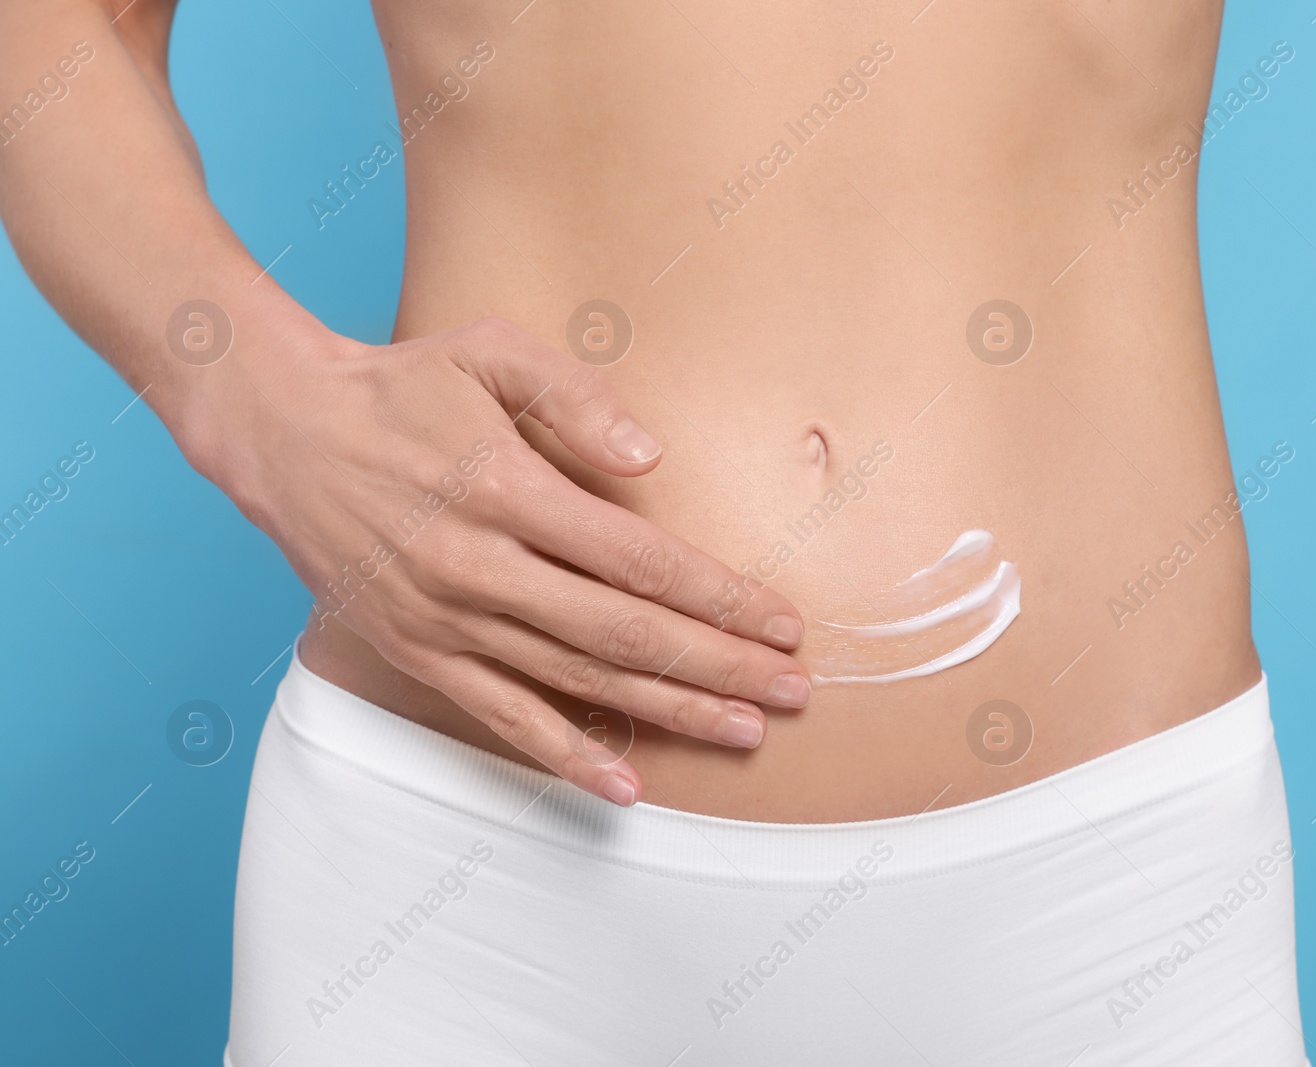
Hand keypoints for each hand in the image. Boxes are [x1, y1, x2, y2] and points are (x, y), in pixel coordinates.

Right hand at [187, 315, 808, 805]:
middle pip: (624, 632)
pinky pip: (502, 717)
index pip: (638, 560)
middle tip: (793, 692)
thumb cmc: (404, 386)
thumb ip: (575, 395)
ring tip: (746, 731)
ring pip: (577, 682)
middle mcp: (479, 566)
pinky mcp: (419, 654)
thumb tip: (652, 460)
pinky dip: (566, 756)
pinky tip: (626, 785)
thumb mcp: (488, 352)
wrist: (284, 434)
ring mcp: (447, 620)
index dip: (717, 597)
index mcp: (507, 490)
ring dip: (668, 712)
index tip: (780, 621)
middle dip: (720, 666)